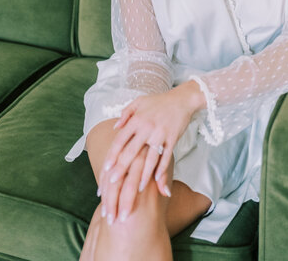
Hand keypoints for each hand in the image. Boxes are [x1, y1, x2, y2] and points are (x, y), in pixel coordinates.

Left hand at [98, 81, 204, 222]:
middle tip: (112, 182)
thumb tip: (115, 127)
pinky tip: (158, 180)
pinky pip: (166, 156)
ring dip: (143, 174)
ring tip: (136, 189)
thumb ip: (126, 113)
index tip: (105, 168)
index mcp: (137, 119)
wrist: (182, 99)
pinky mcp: (172, 138)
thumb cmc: (159, 101)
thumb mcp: (139, 102)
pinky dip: (162, 169)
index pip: (120, 140)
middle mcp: (147, 128)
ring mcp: (160, 134)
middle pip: (131, 151)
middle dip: (121, 168)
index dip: (112, 154)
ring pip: (150, 158)